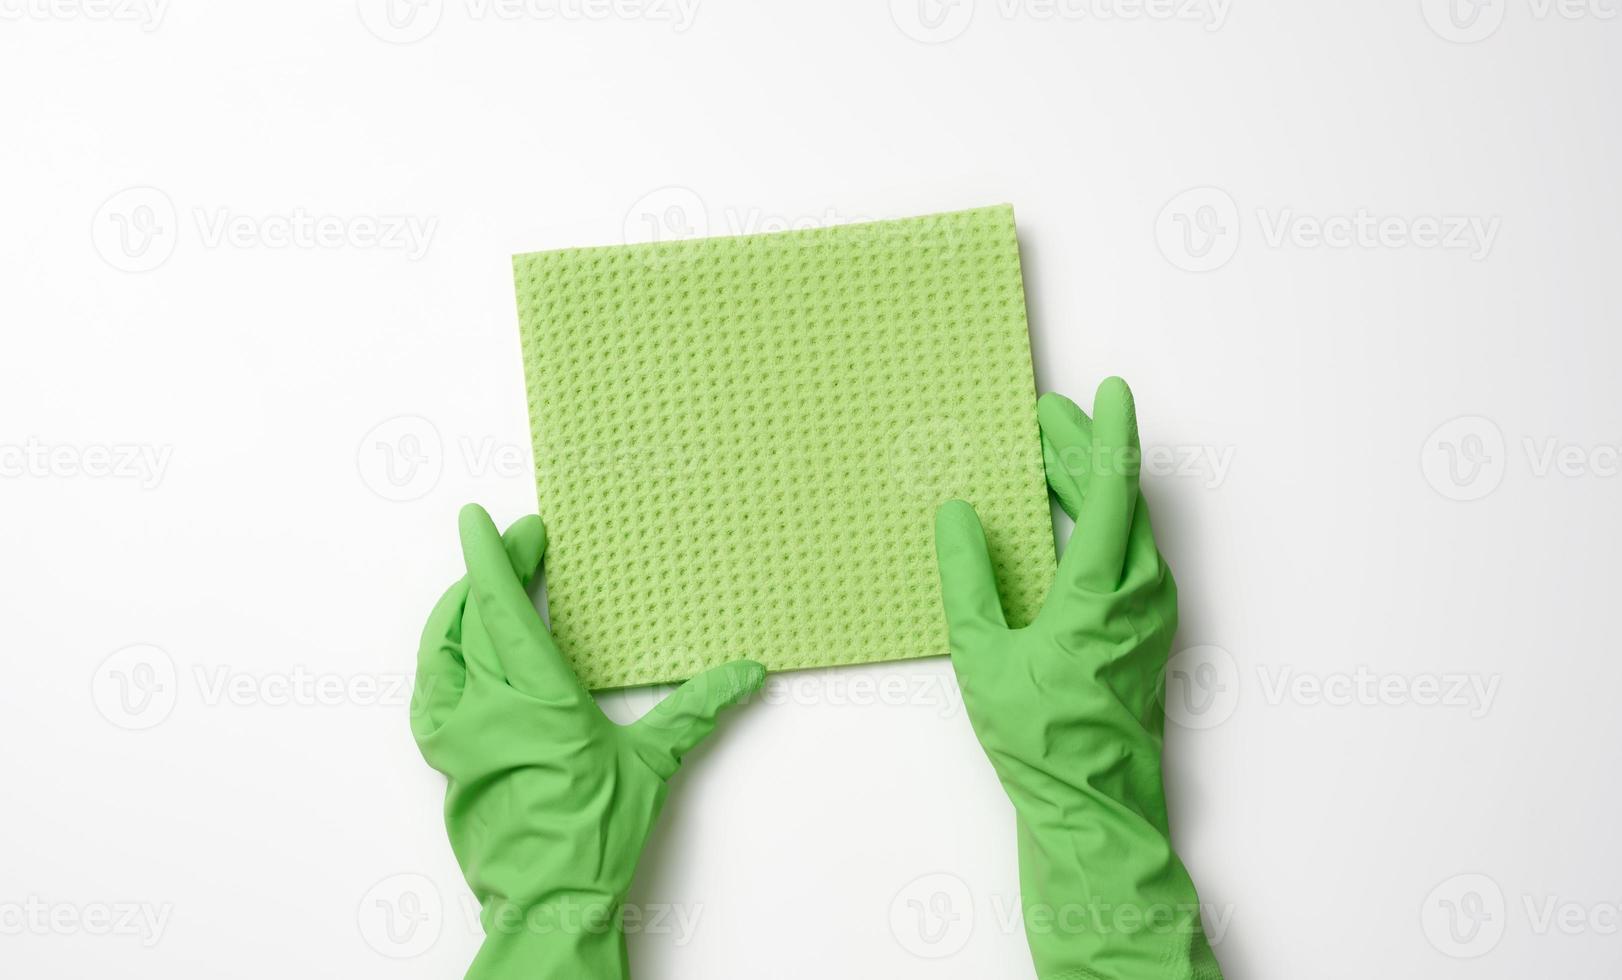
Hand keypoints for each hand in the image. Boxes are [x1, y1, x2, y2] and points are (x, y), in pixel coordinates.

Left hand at [411, 504, 763, 978]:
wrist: (548, 903)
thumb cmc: (594, 838)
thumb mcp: (652, 765)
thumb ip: (697, 711)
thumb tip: (743, 675)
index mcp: (536, 699)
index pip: (499, 607)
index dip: (489, 556)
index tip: (481, 519)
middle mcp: (486, 709)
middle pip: (472, 618)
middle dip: (490, 572)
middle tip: (517, 544)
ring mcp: (457, 736)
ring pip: (441, 651)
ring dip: (459, 610)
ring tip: (481, 587)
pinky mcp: (446, 761)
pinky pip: (431, 692)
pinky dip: (441, 658)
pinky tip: (455, 655)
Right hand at [934, 379, 1221, 979]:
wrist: (1095, 807)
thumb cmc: (1042, 739)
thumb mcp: (984, 654)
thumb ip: (969, 578)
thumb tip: (959, 515)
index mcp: (1104, 590)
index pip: (1114, 489)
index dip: (1107, 434)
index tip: (1107, 390)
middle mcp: (1140, 594)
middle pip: (1121, 502)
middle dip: (1085, 454)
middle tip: (1046, 420)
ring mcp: (1150, 616)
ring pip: (1129, 530)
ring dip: (1093, 491)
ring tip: (1052, 465)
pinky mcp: (1144, 636)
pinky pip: (1129, 559)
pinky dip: (1101, 528)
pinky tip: (1069, 531)